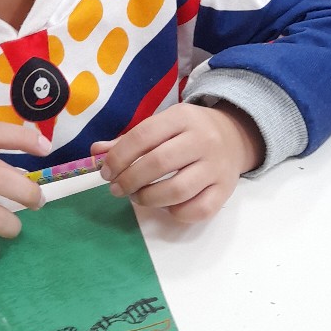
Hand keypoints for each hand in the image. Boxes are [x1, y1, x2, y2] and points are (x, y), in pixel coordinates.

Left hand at [93, 102, 264, 222]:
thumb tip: (96, 153)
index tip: (106, 172)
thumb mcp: (161, 125)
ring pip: (178, 190)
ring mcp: (216, 166)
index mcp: (182, 118)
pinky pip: (198, 210)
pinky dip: (175, 212)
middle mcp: (202, 140)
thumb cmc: (187, 132)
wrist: (234, 136)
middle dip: (129, 180)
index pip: (143, 135)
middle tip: (117, 188)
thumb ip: (129, 140)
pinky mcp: (226, 190)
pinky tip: (165, 205)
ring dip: (148, 198)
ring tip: (137, 197)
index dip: (119, 156)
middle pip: (158, 163)